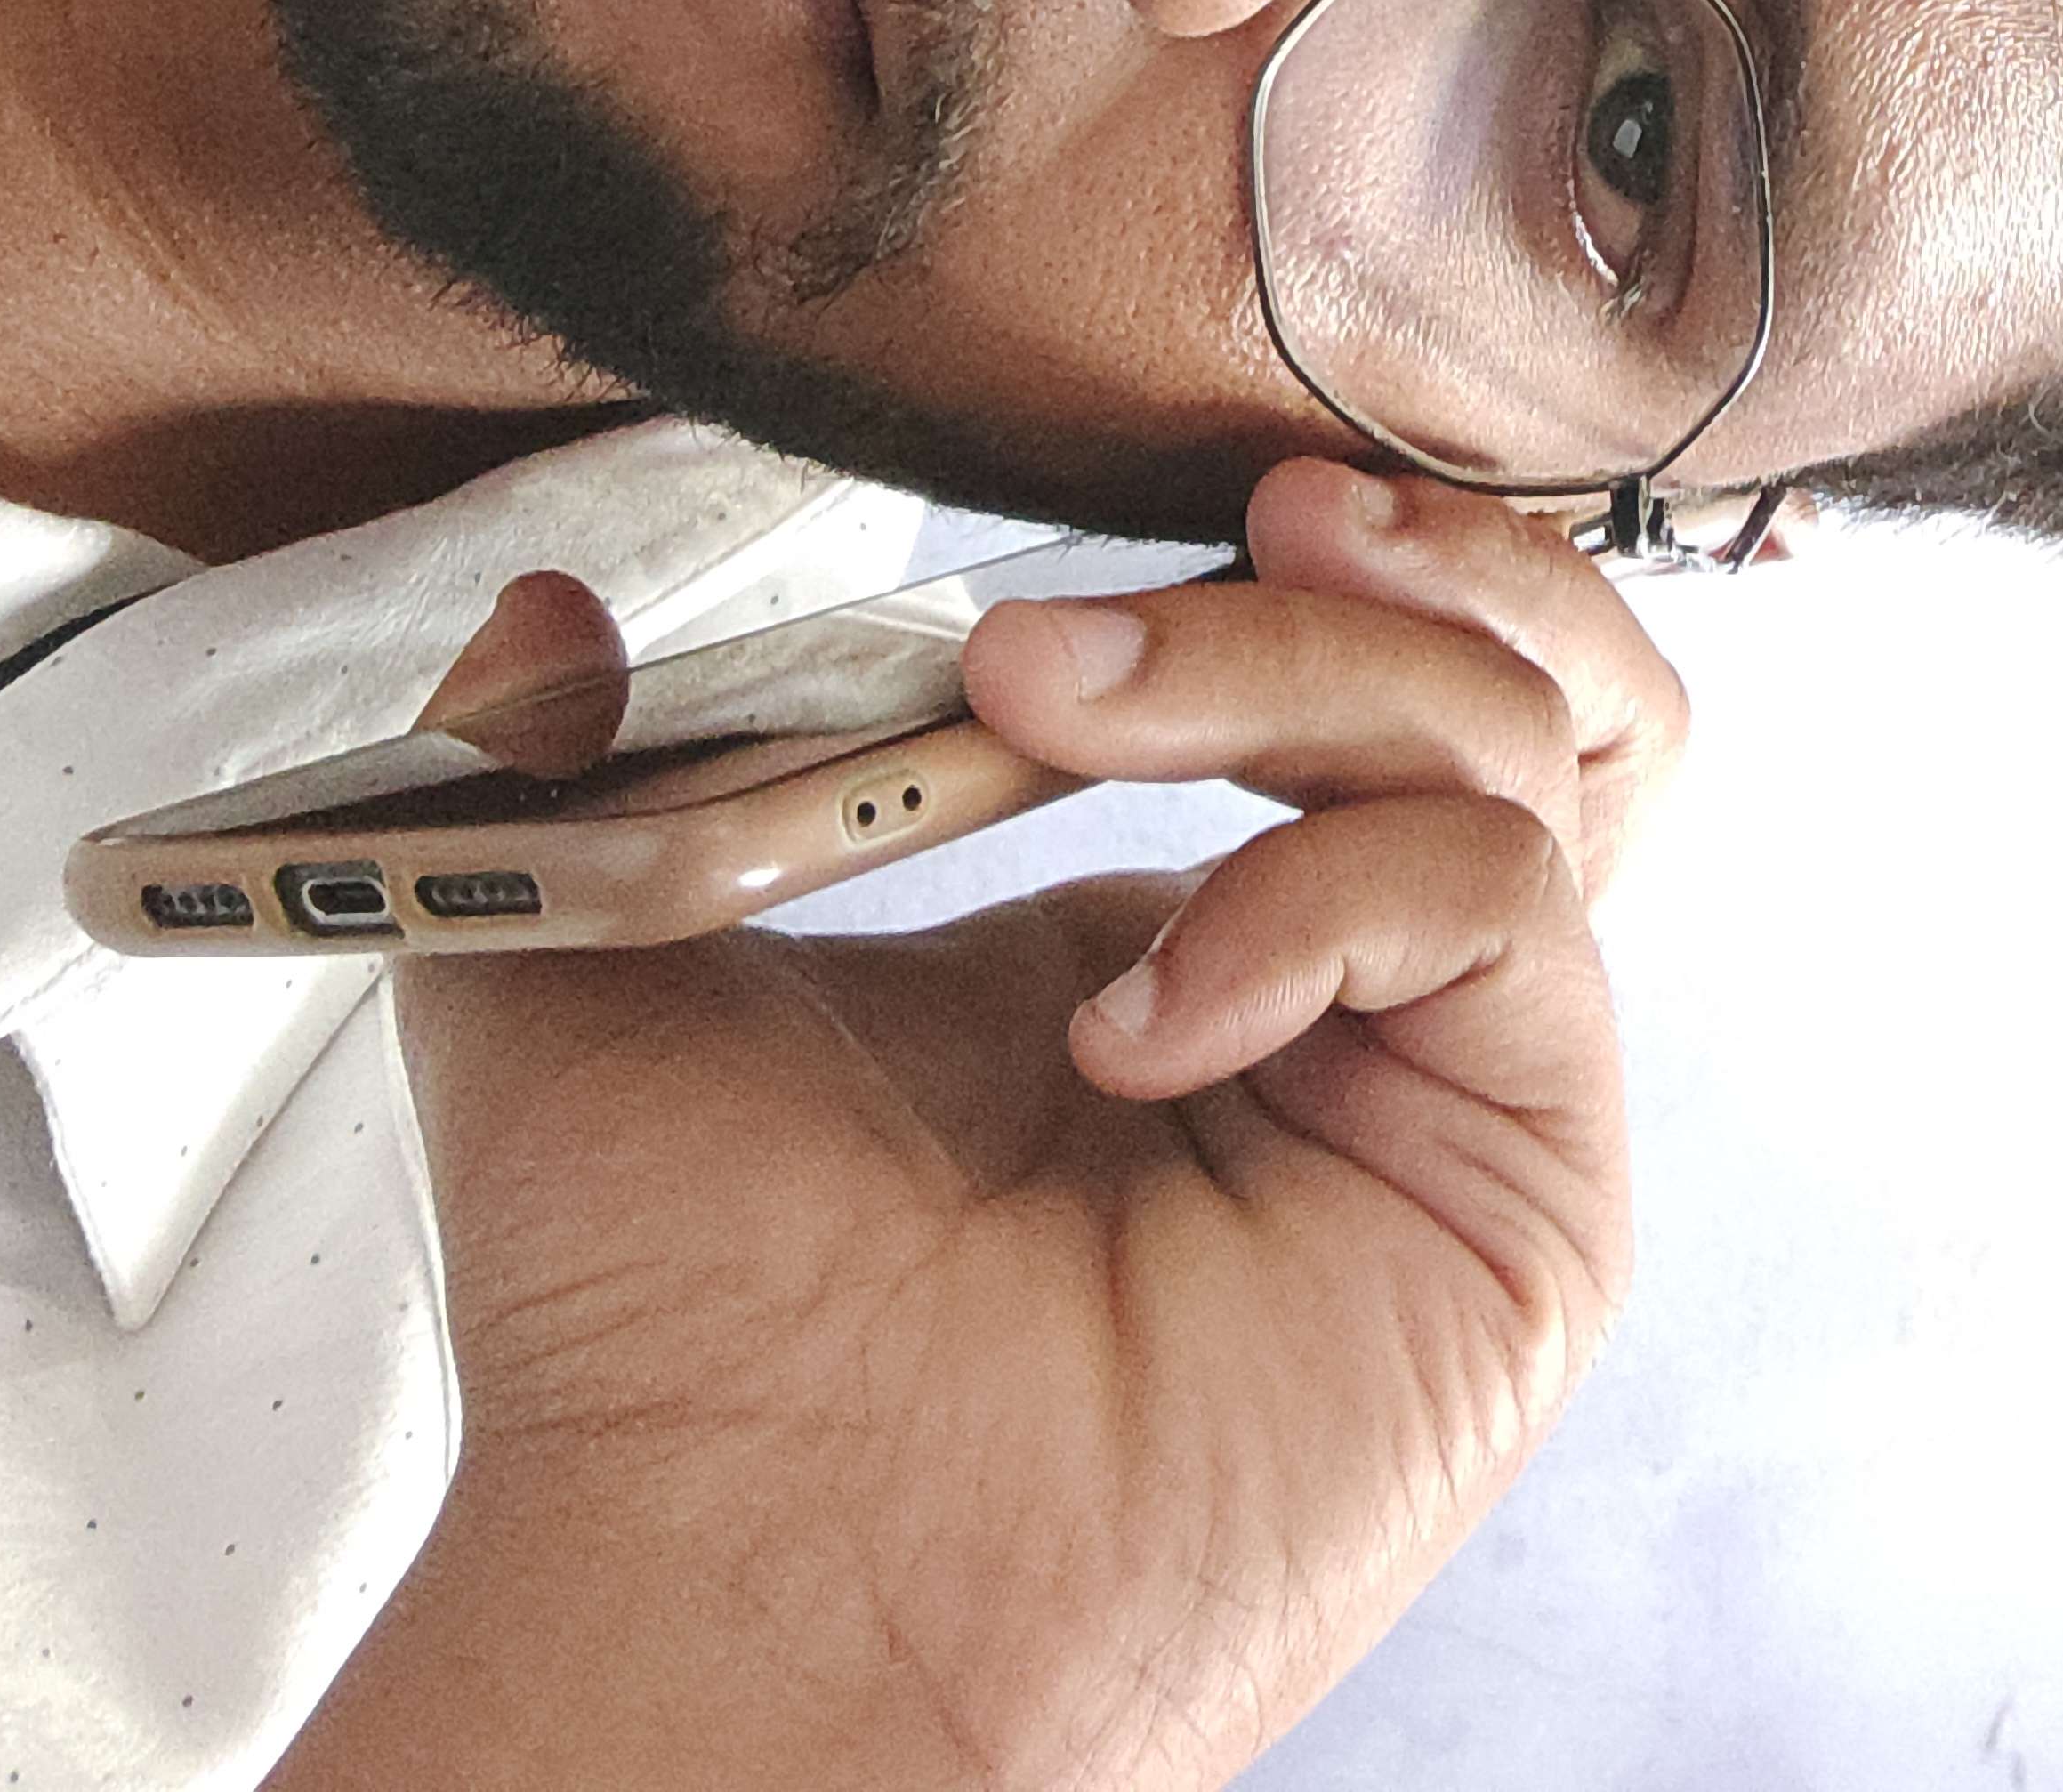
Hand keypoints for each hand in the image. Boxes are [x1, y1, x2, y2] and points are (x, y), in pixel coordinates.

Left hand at [269, 459, 1693, 1791]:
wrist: (726, 1571)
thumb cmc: (663, 1340)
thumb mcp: (589, 975)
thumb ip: (557, 768)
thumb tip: (530, 614)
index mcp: (1183, 934)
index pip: (1353, 653)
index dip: (1285, 545)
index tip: (1133, 492)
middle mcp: (1349, 1006)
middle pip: (1507, 662)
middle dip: (1376, 549)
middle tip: (1204, 526)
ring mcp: (1449, 1099)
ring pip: (1532, 745)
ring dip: (1317, 665)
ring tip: (1078, 705)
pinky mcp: (1521, 1206)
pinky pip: (1506, 919)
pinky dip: (1323, 894)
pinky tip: (1142, 1011)